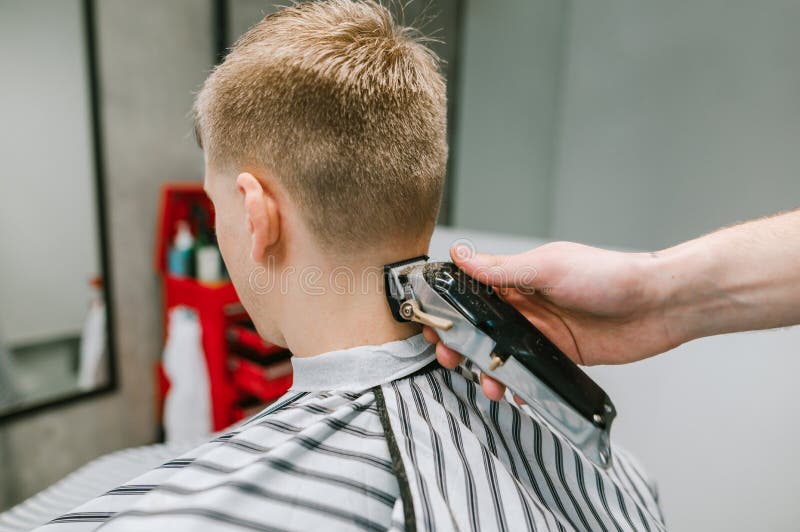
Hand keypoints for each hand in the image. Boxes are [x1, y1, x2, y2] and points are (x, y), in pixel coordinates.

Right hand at [425, 241, 679, 399]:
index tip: (431, 322)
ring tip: (488, 383)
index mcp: (519, 277)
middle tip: (448, 356)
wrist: (658, 305)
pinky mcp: (560, 355)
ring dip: (488, 369)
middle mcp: (527, 304)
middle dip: (460, 343)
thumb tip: (460, 255)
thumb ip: (501, 269)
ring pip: (501, 354)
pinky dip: (518, 384)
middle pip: (481, 327)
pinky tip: (517, 392)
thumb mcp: (548, 268)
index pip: (471, 290)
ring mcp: (542, 332)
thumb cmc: (608, 275)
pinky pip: (529, 372)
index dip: (449, 307)